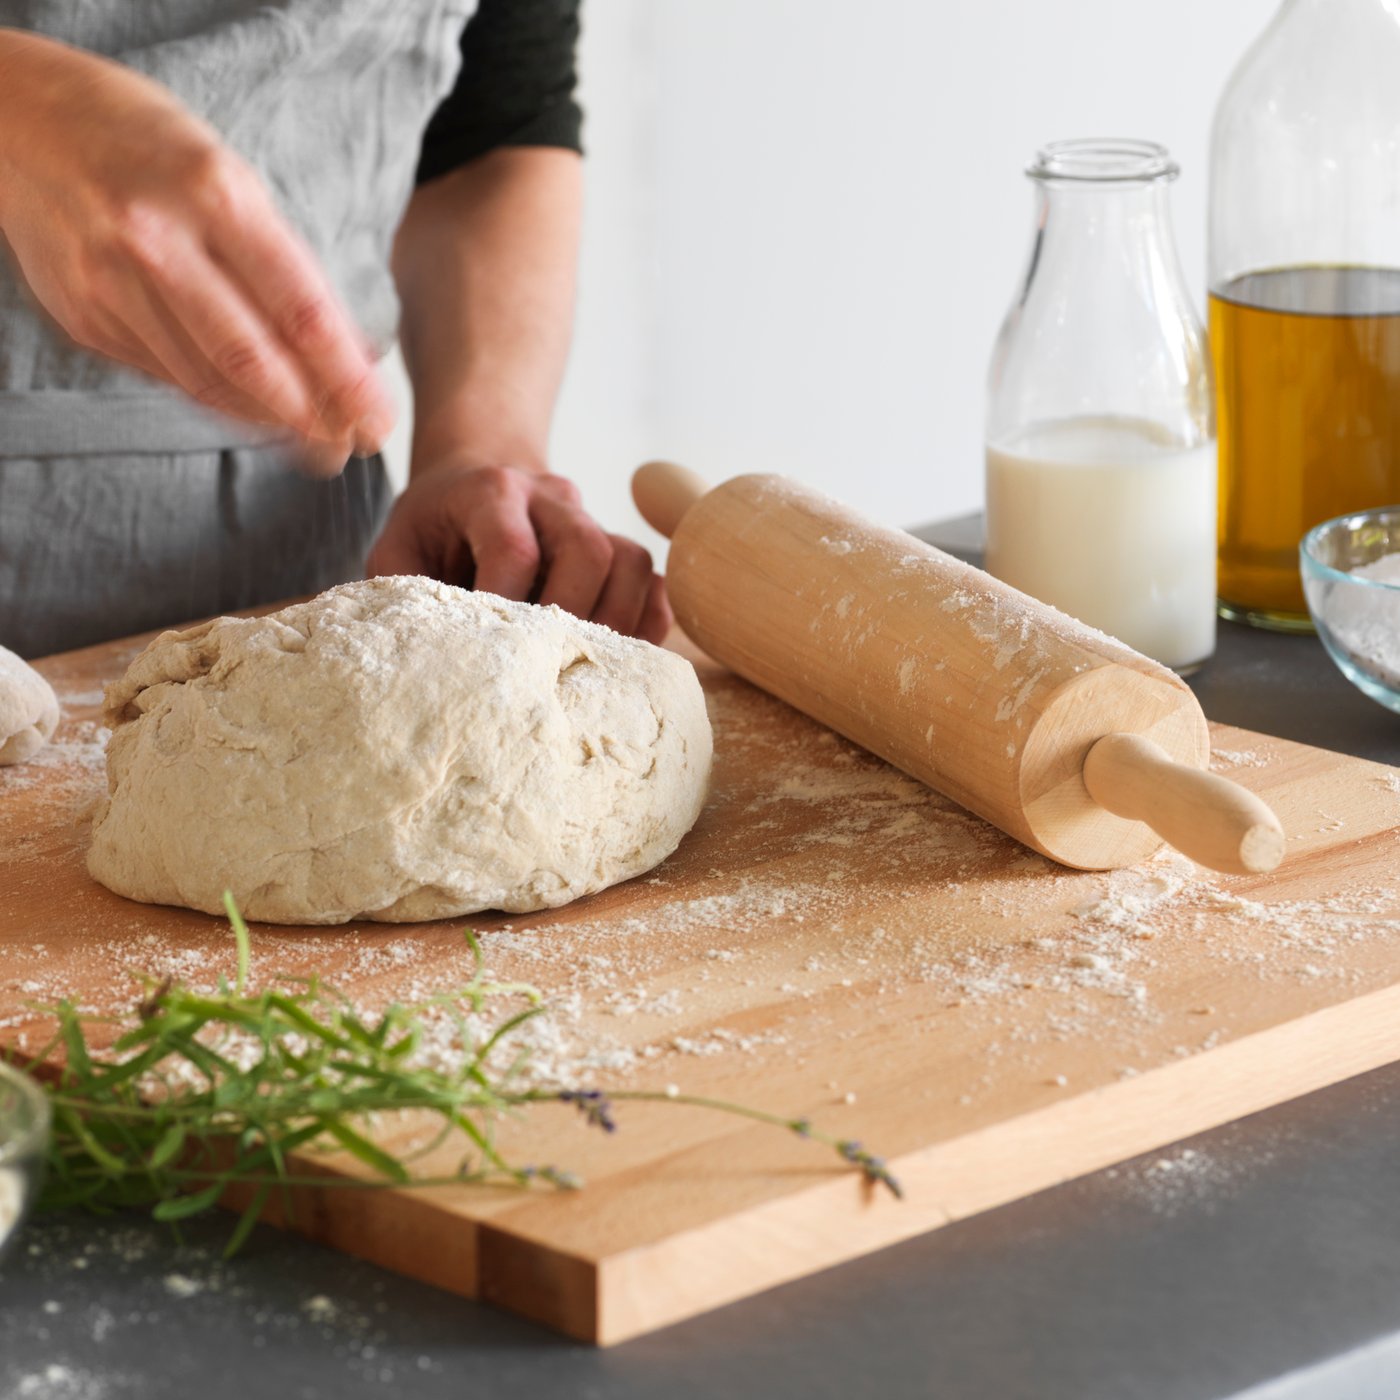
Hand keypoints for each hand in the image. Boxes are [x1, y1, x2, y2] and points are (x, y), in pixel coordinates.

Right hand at [0, 31, 393, 466]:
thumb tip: (350, 356)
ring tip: (316, 444)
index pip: (300, 311)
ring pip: (208, 382)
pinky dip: (221, 402)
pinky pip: (169, 377)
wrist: (19, 122)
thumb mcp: (231, 180)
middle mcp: (157, 241)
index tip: (379, 422)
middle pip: (252, 361)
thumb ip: (284, 265)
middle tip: (352, 448)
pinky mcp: (84, 316)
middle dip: (313, 419)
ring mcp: (111, 284)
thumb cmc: (151, 147)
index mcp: (215, 194)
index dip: (346, 381)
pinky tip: (256, 415)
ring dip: (271, 423)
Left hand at [367, 462, 672, 643]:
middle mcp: (550, 498)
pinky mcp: (617, 545)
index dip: (509, 604)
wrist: (476, 480)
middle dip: (573, 615)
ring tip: (586, 668)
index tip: (492, 649)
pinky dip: (646, 622)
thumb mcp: (398, 549)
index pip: (516, 549)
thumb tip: (415, 659)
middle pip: (589, 548)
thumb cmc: (434, 527)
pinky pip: (654, 582)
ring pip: (631, 561)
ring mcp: (591, 519)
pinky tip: (621, 659)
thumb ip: (403, 592)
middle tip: (548, 665)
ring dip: (617, 622)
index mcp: (490, 492)